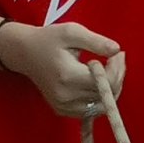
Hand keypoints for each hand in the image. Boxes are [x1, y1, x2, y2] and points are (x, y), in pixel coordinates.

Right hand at [5, 21, 125, 117]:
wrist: (24, 52)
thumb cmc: (48, 39)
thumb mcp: (71, 32)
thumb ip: (96, 41)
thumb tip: (117, 50)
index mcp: (68, 76)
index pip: (107, 82)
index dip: (118, 68)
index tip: (117, 53)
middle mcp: (66, 96)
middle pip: (107, 95)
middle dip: (118, 75)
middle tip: (116, 57)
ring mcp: (64, 106)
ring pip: (102, 105)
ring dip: (111, 87)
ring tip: (109, 68)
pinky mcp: (63, 110)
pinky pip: (92, 110)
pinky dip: (100, 96)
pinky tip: (98, 80)